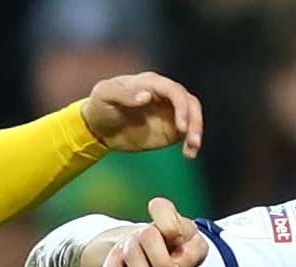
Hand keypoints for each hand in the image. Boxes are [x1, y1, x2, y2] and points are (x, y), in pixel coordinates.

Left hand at [80, 72, 203, 158]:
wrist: (99, 128)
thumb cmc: (100, 106)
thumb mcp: (104, 95)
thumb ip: (124, 94)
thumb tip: (147, 96)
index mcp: (150, 83)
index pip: (174, 91)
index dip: (181, 106)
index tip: (181, 126)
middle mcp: (164, 96)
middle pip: (189, 102)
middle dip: (195, 121)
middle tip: (193, 141)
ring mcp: (169, 112)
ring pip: (192, 117)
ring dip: (196, 132)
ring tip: (192, 150)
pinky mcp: (170, 129)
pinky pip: (187, 134)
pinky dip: (191, 143)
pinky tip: (189, 154)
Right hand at [80, 197, 209, 266]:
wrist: (147, 255)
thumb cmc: (175, 250)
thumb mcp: (194, 248)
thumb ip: (194, 252)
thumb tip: (176, 266)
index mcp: (166, 219)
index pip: (160, 207)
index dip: (171, 228)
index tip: (178, 242)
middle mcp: (143, 230)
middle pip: (147, 235)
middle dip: (163, 263)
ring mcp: (125, 245)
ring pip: (130, 256)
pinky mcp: (111, 263)